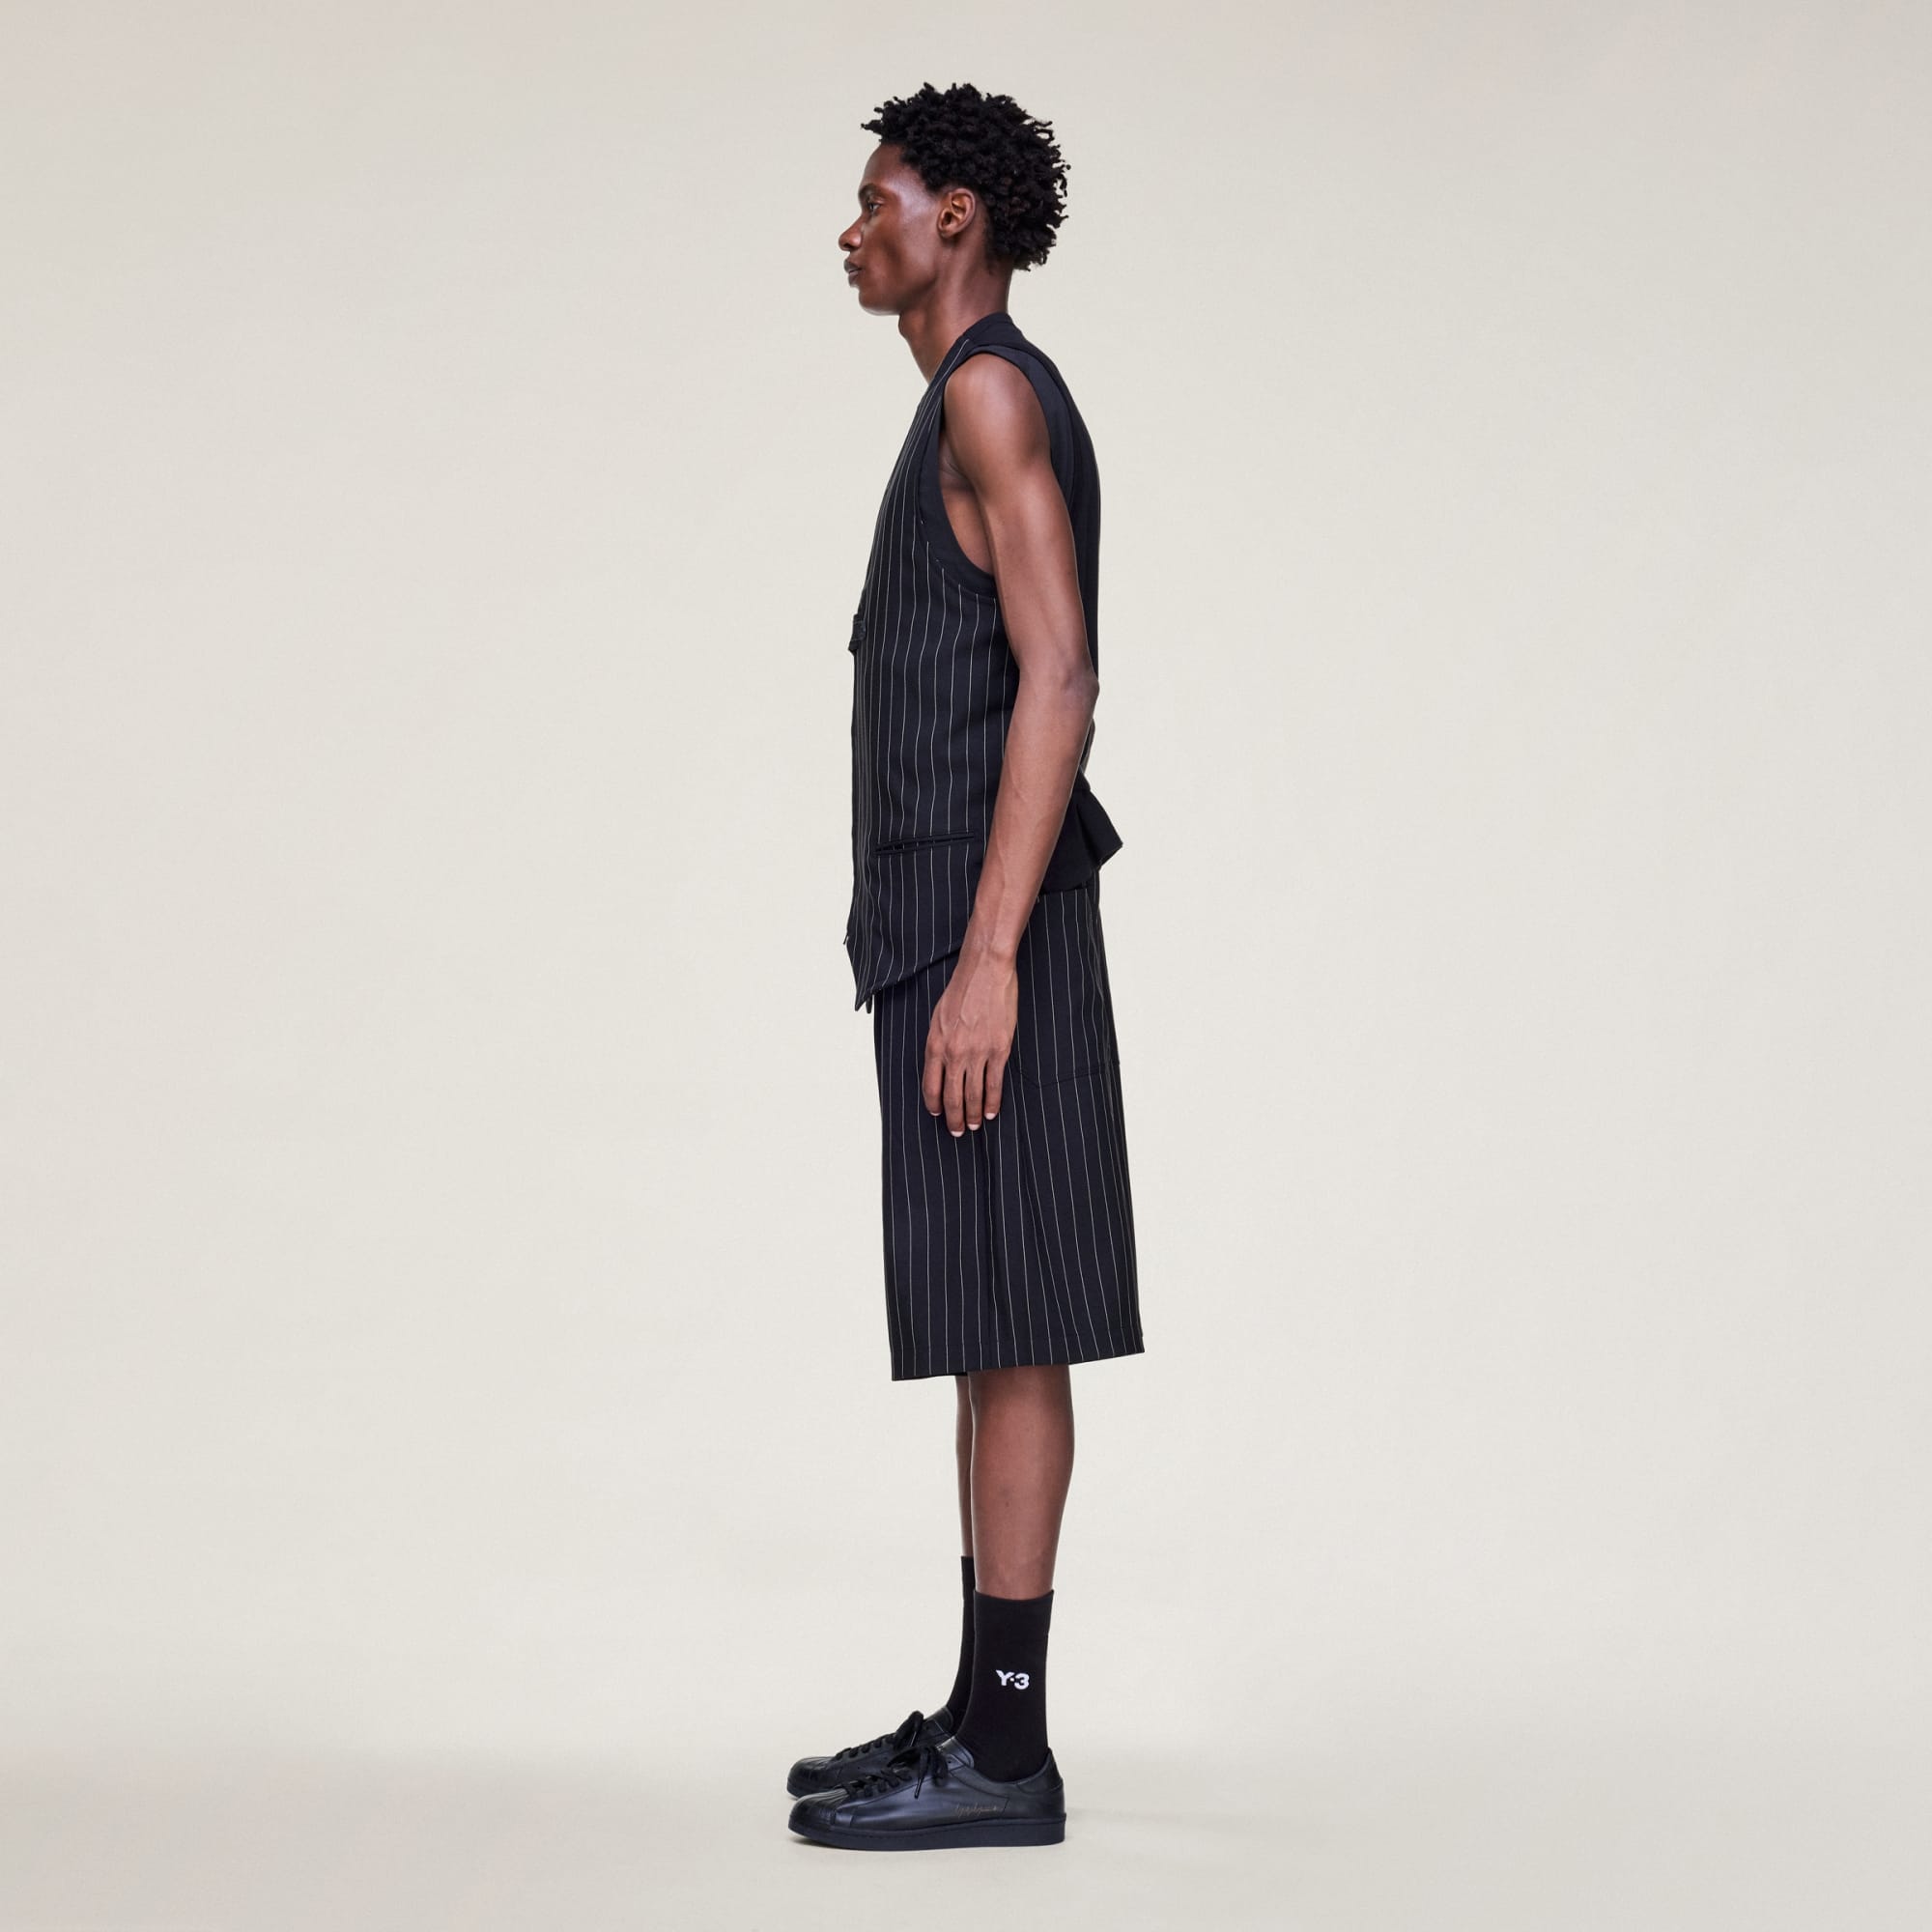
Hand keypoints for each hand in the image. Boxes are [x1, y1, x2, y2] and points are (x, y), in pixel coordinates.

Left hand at [923, 950, 1018, 1134]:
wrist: (985, 971)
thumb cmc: (961, 990)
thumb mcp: (938, 1017)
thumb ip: (938, 1044)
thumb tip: (940, 1067)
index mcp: (935, 1045)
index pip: (931, 1086)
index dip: (935, 1105)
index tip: (938, 1115)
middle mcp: (954, 1053)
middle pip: (952, 1097)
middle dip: (954, 1119)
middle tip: (956, 1131)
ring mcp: (977, 1053)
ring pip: (973, 1095)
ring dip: (973, 1115)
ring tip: (974, 1126)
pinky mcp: (999, 1049)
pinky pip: (994, 1083)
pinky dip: (991, 1102)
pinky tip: (990, 1112)